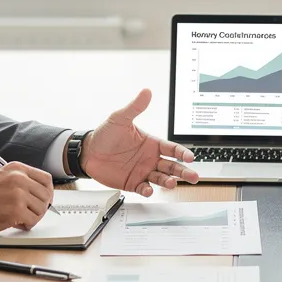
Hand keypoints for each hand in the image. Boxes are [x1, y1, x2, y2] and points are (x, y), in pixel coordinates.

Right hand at [0, 161, 55, 233]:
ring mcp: (18, 194)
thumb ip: (21, 181)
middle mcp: (19, 178)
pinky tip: (16, 223)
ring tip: (19, 218)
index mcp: (17, 168)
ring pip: (41, 209)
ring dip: (33, 217)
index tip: (44, 200)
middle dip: (41, 207)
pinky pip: (33, 221)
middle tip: (30, 213)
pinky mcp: (16, 210)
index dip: (48, 192)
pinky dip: (27, 225)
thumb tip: (40, 193)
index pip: (46, 179)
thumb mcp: (1, 178)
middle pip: (46, 195)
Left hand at [82, 89, 198, 195]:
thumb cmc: (105, 134)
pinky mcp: (132, 183)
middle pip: (172, 166)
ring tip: (171, 183)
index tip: (189, 157)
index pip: (172, 149)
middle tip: (194, 176)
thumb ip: (135, 107)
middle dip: (183, 172)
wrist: (88, 152)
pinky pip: (143, 188)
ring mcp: (142, 171)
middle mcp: (150, 159)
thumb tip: (146, 92)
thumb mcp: (120, 118)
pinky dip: (147, 190)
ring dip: (168, 181)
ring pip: (161, 178)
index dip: (182, 153)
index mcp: (151, 144)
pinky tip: (149, 189)